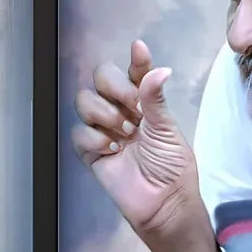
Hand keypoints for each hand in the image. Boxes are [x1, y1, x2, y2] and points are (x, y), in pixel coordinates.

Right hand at [72, 40, 198, 236]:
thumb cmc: (172, 167)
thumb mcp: (167, 129)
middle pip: (101, 78)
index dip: (136, 60)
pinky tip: (113, 151)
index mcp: (145, 103)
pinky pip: (79, 132)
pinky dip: (95, 138)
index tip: (139, 49)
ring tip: (126, 134)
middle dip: (114, 87)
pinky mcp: (91, 151)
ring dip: (105, 113)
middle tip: (132, 107)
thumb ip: (155, 99)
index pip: (136, 72)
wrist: (164, 203)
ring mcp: (105, 129)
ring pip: (85, 101)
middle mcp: (122, 110)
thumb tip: (158, 68)